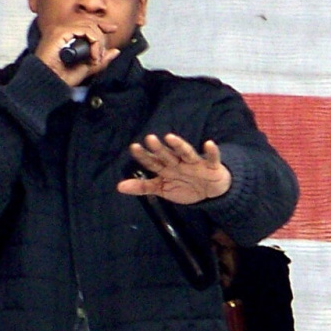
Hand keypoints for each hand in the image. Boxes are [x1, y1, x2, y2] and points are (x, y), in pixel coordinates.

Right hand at [35, 19, 120, 86]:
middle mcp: (63, 29)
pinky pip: (85, 30)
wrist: (49, 83)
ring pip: (89, 26)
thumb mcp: (87, 68)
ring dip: (98, 42)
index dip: (102, 25)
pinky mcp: (60, 32)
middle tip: (100, 56)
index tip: (113, 29)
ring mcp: (61, 30)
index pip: (87, 23)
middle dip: (102, 37)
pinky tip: (93, 56)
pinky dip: (94, 42)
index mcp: (67, 35)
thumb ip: (100, 59)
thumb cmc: (62, 77)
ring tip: (96, 58)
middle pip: (90, 23)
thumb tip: (115, 51)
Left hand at [116, 133, 230, 204]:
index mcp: (167, 168)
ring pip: (186, 153)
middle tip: (149, 138)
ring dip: (179, 145)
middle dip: (159, 148)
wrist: (210, 192)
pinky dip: (211, 151)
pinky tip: (208, 144)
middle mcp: (179, 163)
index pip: (153, 161)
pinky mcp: (211, 166)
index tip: (134, 147)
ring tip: (171, 137)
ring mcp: (194, 164)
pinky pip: (212, 158)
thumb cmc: (185, 186)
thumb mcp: (162, 189)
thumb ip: (142, 187)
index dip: (144, 156)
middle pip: (167, 155)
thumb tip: (118, 187)